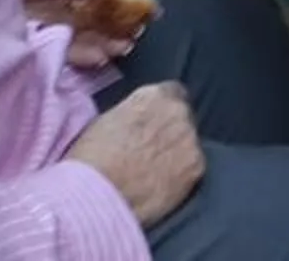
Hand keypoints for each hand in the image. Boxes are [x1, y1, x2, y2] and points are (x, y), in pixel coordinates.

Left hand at [0, 0, 142, 67]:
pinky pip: (63, 57)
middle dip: (113, 24)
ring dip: (104, 43)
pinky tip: (100, 57)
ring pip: (79, 39)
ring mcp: (41, 37)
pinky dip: (83, 58)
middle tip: (136, 30)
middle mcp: (48, 13)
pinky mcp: (32, 59)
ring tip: (123, 46)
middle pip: (88, 19)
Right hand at [65, 82, 204, 226]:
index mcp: (153, 95)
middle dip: (172, 132)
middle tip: (153, 152)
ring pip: (190, 144)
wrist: (97, 194)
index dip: (162, 112)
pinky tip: (163, 187)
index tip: (154, 125)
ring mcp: (191, 139)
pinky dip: (183, 177)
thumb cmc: (91, 159)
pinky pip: (193, 169)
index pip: (171, 93)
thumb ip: (133, 114)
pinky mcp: (197, 168)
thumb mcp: (107, 121)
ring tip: (156, 173)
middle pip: (183, 118)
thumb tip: (139, 123)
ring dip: (178, 154)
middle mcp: (177, 111)